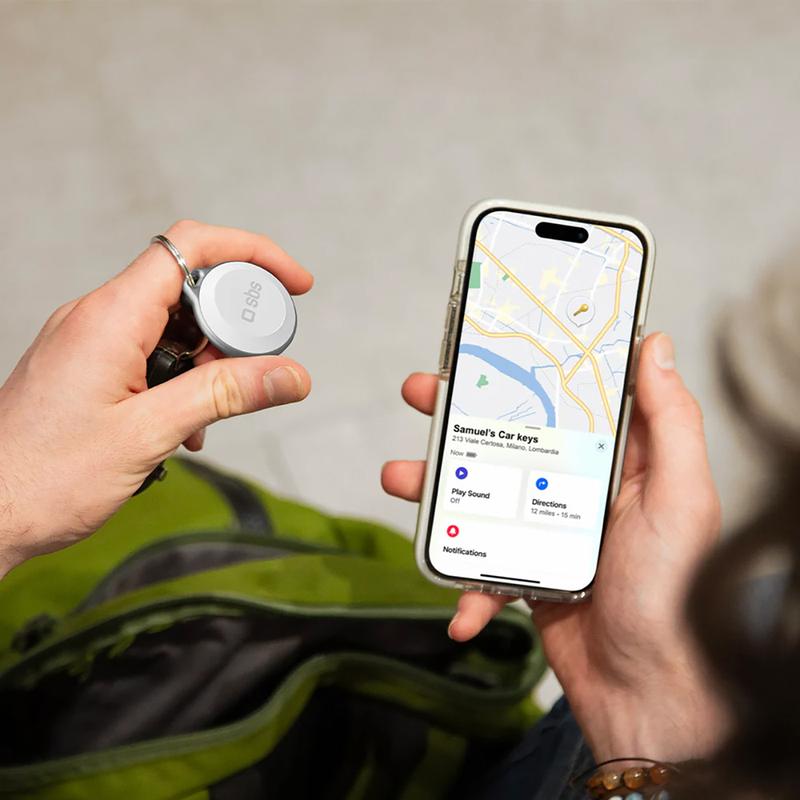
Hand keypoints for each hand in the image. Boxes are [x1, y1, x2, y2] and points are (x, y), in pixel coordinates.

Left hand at [0, 220, 311, 573]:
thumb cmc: (45, 478)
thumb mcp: (150, 434)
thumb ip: (225, 396)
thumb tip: (291, 375)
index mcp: (110, 317)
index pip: (192, 247)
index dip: (252, 252)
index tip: (293, 283)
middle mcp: (97, 317)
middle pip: (188, 286)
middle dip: (234, 323)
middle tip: (258, 366)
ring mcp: (89, 341)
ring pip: (172, 324)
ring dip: (208, 361)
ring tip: (211, 413)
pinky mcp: (87, 366)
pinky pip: (149, 351)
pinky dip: (181, 378)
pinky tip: (185, 425)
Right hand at [382, 333, 727, 761]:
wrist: (645, 689)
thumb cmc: (672, 592)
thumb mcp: (680, 496)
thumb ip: (671, 422)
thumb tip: (655, 347)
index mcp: (614, 462)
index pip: (563, 400)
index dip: (524, 370)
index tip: (485, 347)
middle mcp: (575, 488)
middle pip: (507, 439)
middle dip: (458, 417)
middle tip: (420, 395)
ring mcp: (544, 530)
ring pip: (479, 495)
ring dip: (435, 489)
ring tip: (400, 478)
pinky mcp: (523, 571)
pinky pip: (480, 568)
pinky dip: (464, 587)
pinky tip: (462, 608)